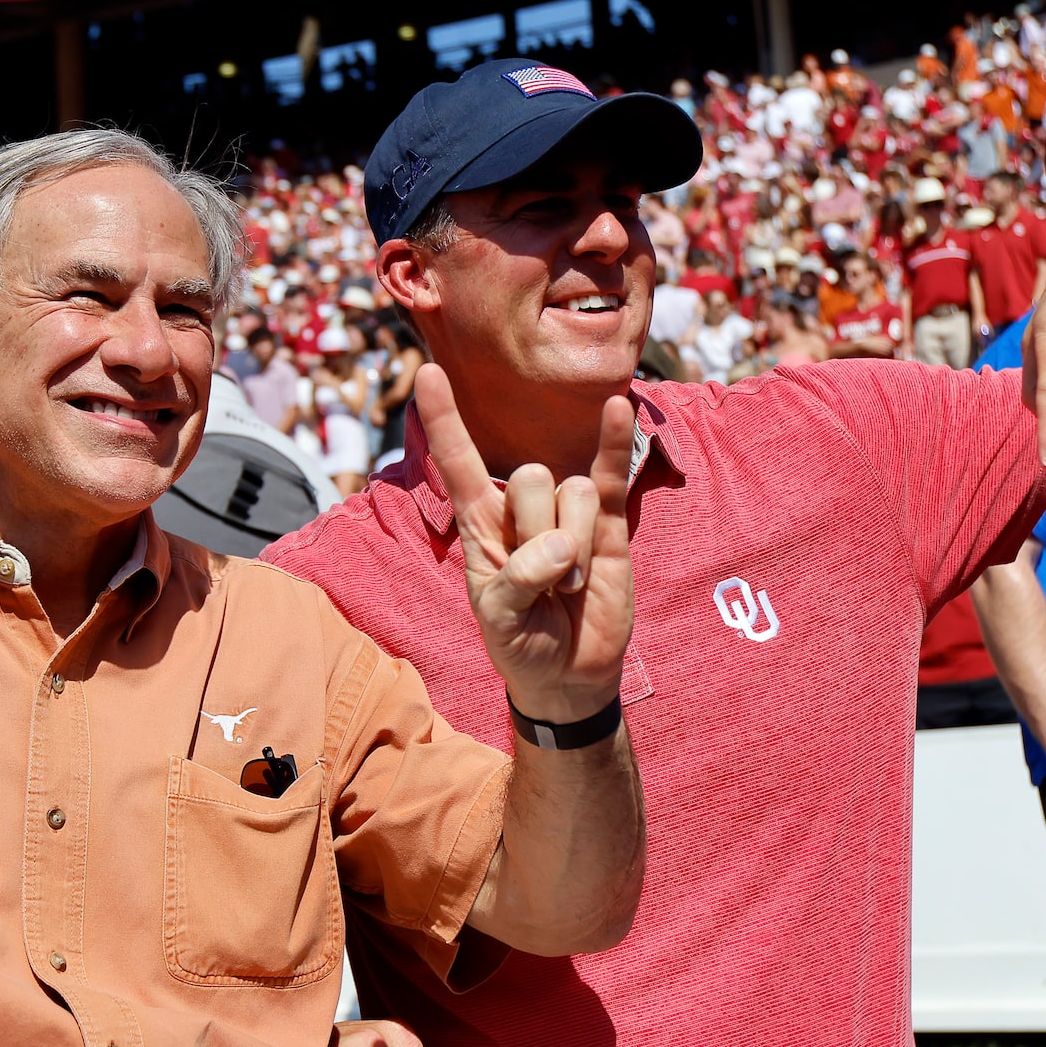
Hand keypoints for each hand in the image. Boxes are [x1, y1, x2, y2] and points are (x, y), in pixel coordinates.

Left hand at [414, 364, 633, 722]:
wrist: (569, 674)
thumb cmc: (520, 641)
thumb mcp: (500, 619)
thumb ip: (518, 579)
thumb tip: (560, 546)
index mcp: (480, 522)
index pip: (459, 461)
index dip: (444, 419)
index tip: (427, 372)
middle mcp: (521, 507)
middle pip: (531, 477)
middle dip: (540, 536)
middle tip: (544, 586)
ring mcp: (567, 511)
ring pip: (574, 491)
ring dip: (577, 549)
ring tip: (571, 587)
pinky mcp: (609, 523)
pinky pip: (610, 472)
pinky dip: (614, 440)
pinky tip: (618, 407)